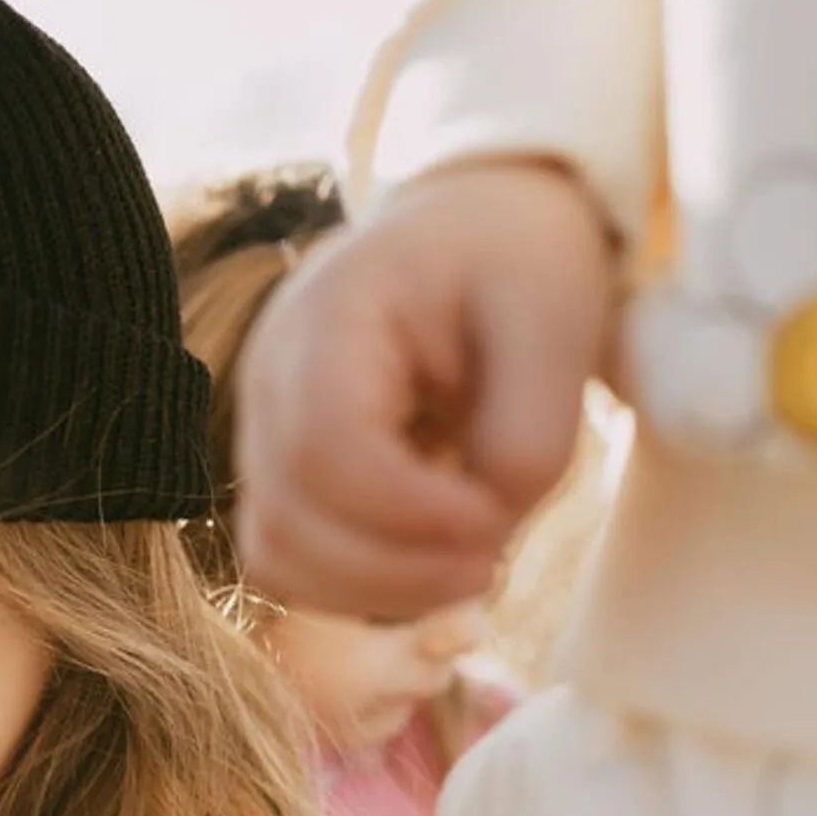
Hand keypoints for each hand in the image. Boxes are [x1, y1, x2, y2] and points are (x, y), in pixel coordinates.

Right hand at [233, 159, 615, 620]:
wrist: (474, 225)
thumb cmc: (517, 260)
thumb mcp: (556, 324)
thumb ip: (530, 436)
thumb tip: (483, 536)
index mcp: (329, 316)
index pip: (327, 446)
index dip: (406, 512)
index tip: (494, 523)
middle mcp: (269, 376)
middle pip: (288, 517)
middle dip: (395, 569)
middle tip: (491, 565)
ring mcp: (260, 428)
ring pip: (275, 554)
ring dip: (371, 591)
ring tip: (463, 569)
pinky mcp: (277, 470)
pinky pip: (286, 560)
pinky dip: (352, 587)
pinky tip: (423, 565)